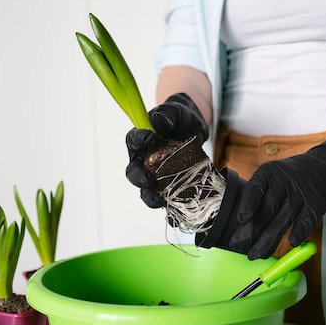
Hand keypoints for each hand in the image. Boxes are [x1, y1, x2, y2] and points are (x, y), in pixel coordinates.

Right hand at [125, 93, 208, 207]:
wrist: (193, 126)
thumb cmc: (179, 115)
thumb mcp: (175, 109)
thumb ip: (166, 114)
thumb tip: (158, 123)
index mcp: (139, 139)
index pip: (133, 140)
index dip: (138, 140)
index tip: (149, 138)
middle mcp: (143, 159)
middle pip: (134, 172)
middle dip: (139, 178)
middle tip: (148, 180)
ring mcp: (155, 173)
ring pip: (146, 189)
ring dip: (151, 197)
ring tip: (159, 201)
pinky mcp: (169, 183)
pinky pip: (166, 198)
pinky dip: (170, 208)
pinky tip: (176, 214)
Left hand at [229, 132, 325, 258]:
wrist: (322, 169)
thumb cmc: (286, 180)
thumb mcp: (269, 178)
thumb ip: (256, 197)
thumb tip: (240, 226)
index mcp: (267, 174)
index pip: (255, 188)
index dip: (248, 204)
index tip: (241, 220)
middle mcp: (284, 183)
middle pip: (267, 210)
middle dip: (250, 232)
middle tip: (238, 247)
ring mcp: (301, 195)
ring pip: (283, 221)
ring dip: (267, 241)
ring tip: (254, 254)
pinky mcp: (315, 206)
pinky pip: (305, 223)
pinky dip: (298, 234)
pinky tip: (289, 244)